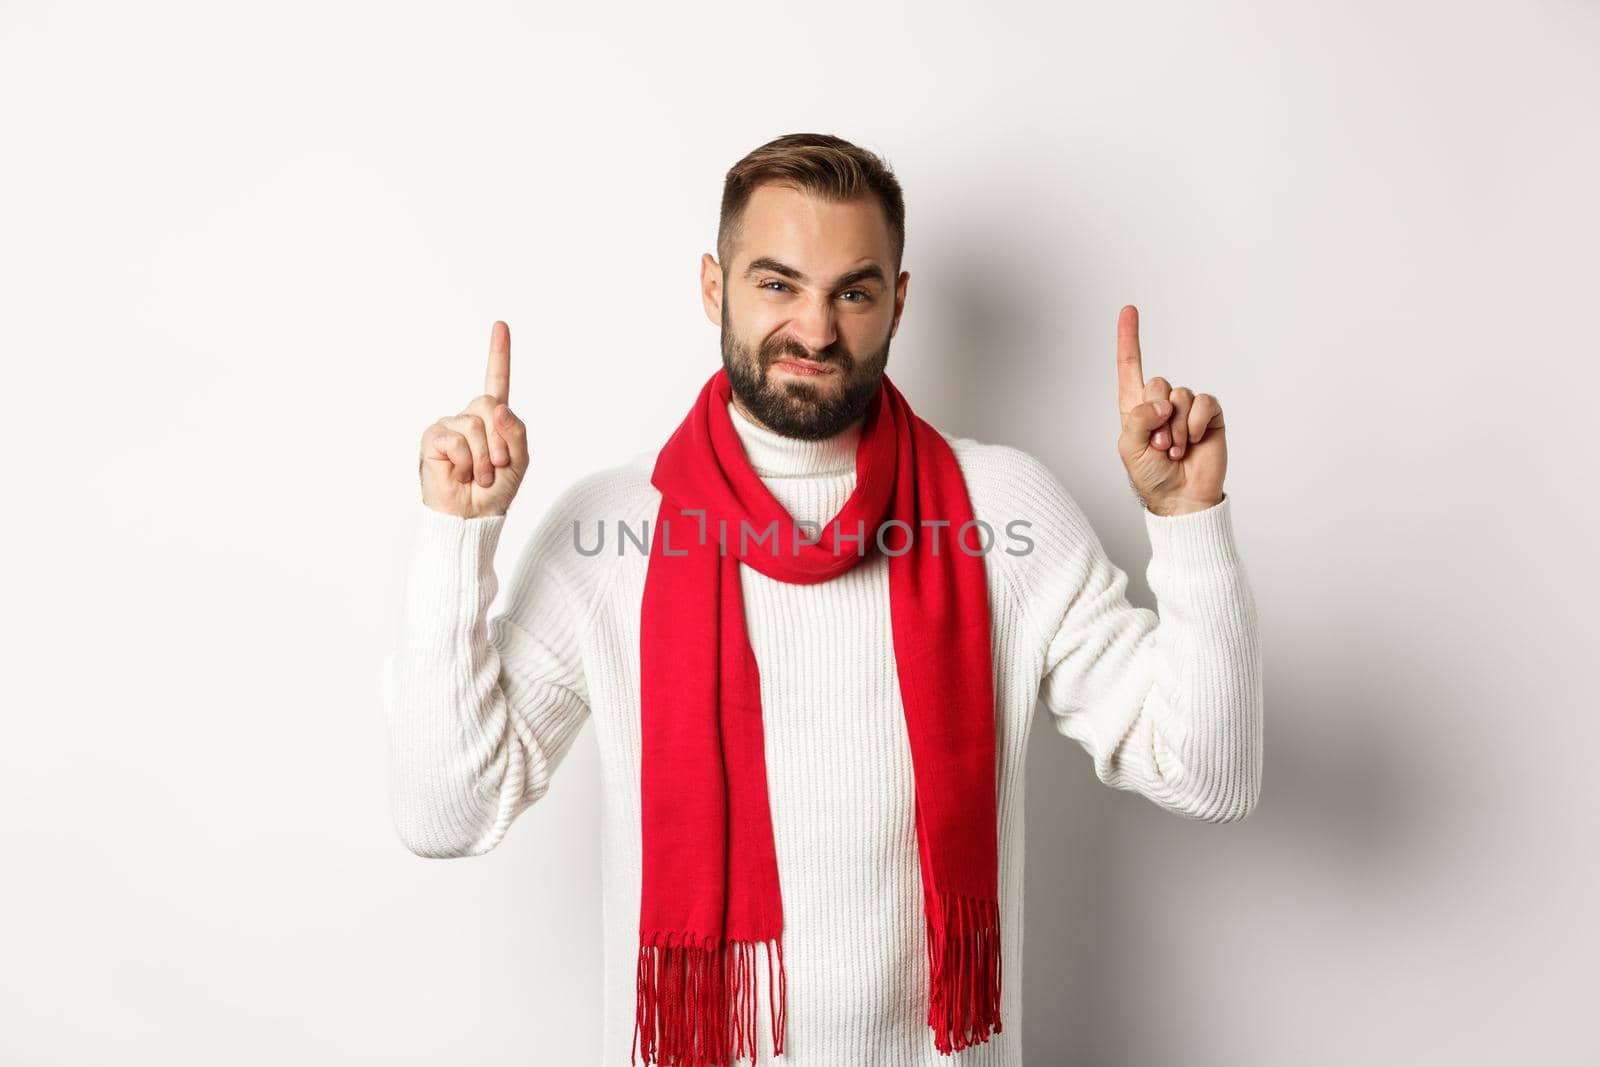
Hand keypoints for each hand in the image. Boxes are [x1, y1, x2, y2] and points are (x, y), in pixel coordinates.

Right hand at [418, 320, 529, 517]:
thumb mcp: (518, 460)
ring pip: (475, 424)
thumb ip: (515, 430)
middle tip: (497, 466)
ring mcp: (450, 426)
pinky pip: (457, 439)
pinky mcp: (433, 438)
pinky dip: (467, 462)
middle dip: (500, 439)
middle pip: (488, 404)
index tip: (500, 325)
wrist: (473, 517)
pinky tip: (461, 474)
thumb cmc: (495, 491)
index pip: (496, 381)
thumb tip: (497, 405)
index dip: (498, 354)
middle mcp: (470, 418)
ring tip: (479, 476)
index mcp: (492, 420)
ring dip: (485, 457)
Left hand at [1114, 305, 1226, 515]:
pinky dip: (1195, 422)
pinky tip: (1193, 442)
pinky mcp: (1209, 416)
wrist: (1181, 499)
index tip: (1129, 310)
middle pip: (1157, 382)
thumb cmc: (1151, 477)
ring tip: (1174, 450)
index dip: (1129, 338)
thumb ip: (1139, 419)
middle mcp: (1161, 403)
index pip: (1130, 367)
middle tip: (1159, 445)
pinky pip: (1203, 402)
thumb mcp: (1130, 448)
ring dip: (1175, 427)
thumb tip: (1163, 401)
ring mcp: (1186, 408)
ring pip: (1180, 395)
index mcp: (1136, 408)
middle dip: (1156, 416)